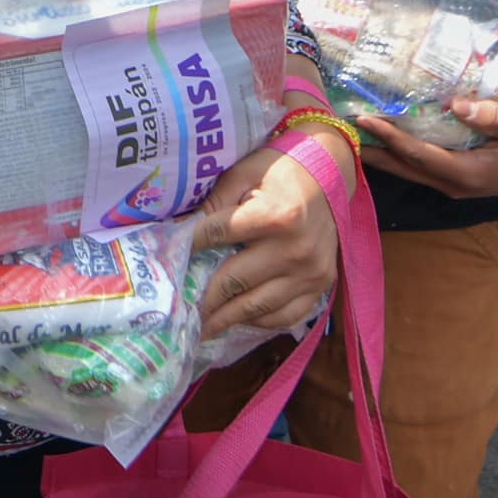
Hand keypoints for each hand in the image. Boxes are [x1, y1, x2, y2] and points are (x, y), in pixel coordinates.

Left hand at [191, 142, 341, 336]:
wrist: (331, 173)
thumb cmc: (281, 169)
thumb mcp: (245, 174)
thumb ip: (214, 202)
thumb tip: (180, 230)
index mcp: (276, 216)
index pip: (218, 236)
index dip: (188, 246)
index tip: (165, 260)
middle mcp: (295, 249)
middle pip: (235, 281)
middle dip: (203, 298)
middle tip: (178, 312)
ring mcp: (311, 272)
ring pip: (258, 306)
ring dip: (226, 318)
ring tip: (201, 327)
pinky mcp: (322, 285)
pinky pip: (286, 315)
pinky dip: (259, 320)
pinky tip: (238, 319)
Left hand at [358, 100, 497, 195]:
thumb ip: (494, 117)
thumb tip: (457, 104)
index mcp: (469, 173)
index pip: (419, 155)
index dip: (390, 137)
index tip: (363, 119)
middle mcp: (456, 184)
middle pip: (404, 168)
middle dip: (373, 150)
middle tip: (339, 131)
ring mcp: (455, 185)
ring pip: (409, 171)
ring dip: (381, 155)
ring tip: (350, 137)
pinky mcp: (457, 178)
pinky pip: (420, 168)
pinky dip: (398, 156)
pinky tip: (382, 142)